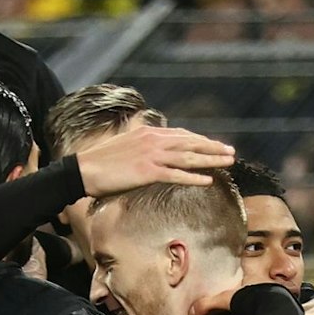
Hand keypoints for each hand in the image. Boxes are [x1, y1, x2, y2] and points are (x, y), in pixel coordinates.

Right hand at [74, 125, 234, 197]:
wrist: (83, 170)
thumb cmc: (100, 162)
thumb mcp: (124, 147)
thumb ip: (141, 147)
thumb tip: (152, 153)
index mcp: (147, 133)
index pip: (180, 134)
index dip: (199, 140)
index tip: (213, 145)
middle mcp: (153, 140)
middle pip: (189, 143)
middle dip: (212, 147)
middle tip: (230, 151)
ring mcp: (151, 156)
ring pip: (188, 157)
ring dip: (210, 159)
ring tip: (228, 162)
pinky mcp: (147, 172)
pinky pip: (176, 175)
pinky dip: (193, 178)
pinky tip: (208, 181)